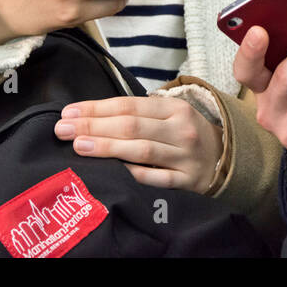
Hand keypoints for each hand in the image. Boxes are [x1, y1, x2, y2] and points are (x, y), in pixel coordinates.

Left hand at [54, 96, 223, 192]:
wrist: (224, 159)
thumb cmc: (185, 134)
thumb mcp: (170, 116)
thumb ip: (139, 114)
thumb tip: (90, 116)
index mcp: (174, 108)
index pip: (129, 105)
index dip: (96, 108)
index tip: (68, 112)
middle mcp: (181, 129)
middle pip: (131, 126)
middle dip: (93, 126)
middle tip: (62, 129)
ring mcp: (185, 156)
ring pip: (142, 151)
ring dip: (107, 147)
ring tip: (79, 146)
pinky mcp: (187, 181)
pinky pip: (156, 178)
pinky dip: (134, 173)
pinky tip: (112, 171)